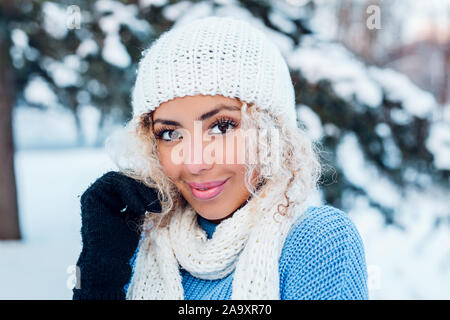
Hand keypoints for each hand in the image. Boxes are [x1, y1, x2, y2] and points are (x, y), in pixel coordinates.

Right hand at [73, 171, 160, 298]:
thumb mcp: (136, 214)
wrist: (111, 259)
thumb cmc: (123, 241)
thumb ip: (141, 199)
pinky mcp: (90, 195)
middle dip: (146, 189)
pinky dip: (130, 192)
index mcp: (111, 197)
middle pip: (127, 177)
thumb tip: (156, 183)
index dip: (148, 187)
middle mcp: (101, 193)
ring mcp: (94, 193)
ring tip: (150, 208)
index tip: (164, 200)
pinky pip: (114, 182)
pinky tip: (139, 209)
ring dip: (140, 191)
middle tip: (158, 205)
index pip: (132, 181)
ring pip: (122, 178)